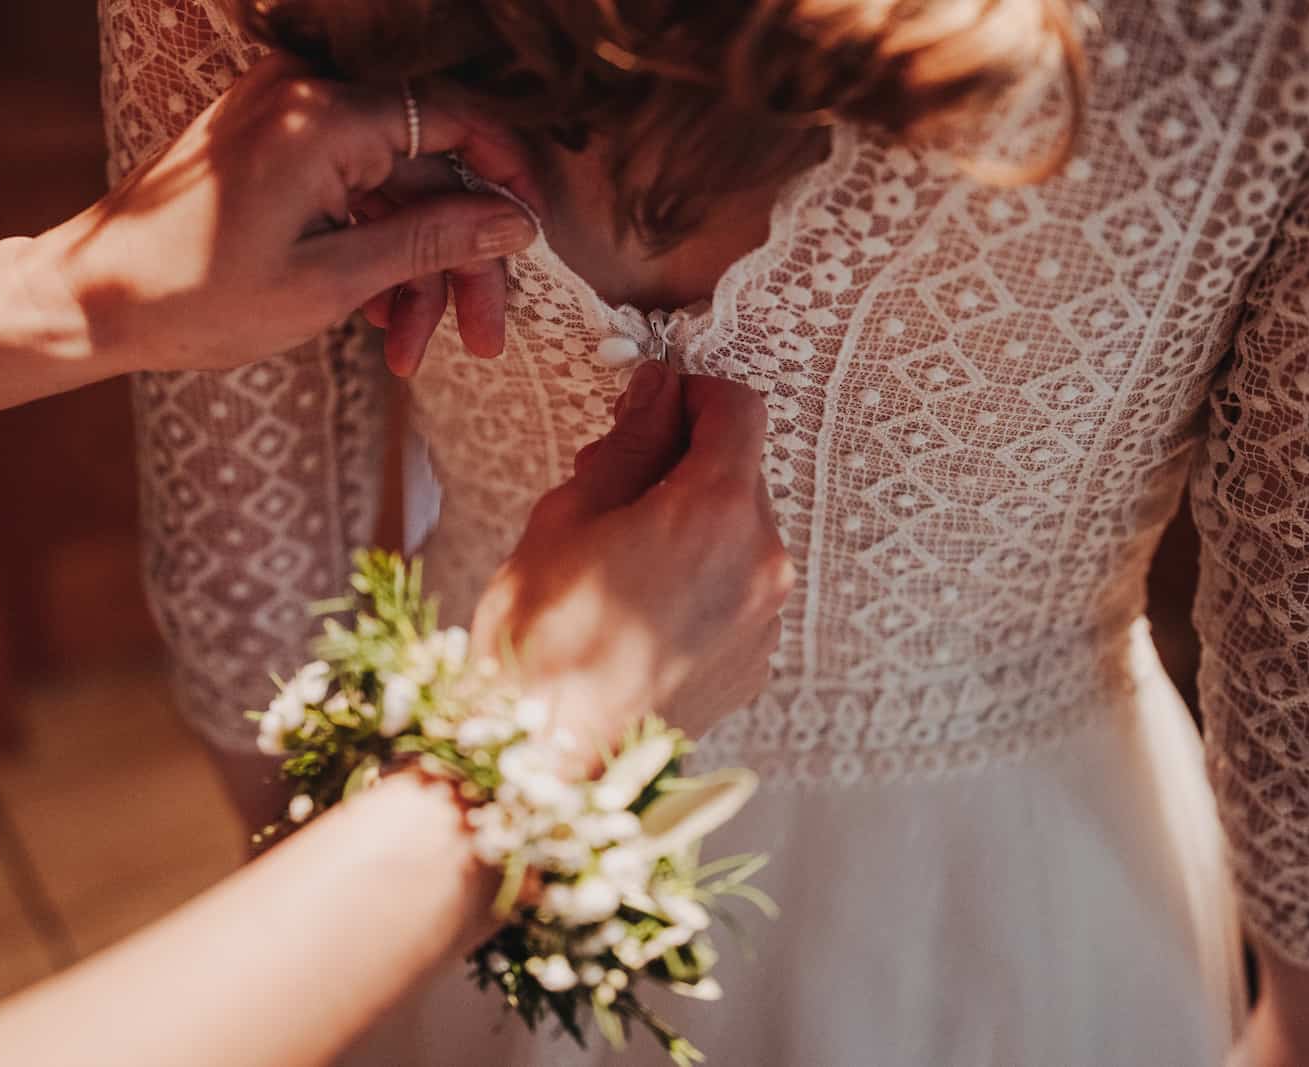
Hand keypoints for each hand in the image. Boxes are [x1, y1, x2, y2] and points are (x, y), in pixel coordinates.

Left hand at [28, 54, 541, 373]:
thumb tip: (515, 223)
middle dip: (457, 260)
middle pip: (426, 169)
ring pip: (391, 191)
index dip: (507, 178)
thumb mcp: (331, 282)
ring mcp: (284, 120)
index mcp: (322, 116)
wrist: (89, 302)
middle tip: (484, 338)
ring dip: (411, 272)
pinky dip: (369, 251)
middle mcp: (305, 98)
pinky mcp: (269, 147)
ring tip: (412, 353)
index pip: (454, 120)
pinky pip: (349, 192)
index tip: (535, 239)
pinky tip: (379, 321)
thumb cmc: (196, 298)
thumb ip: (431, 242)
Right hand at [471, 363, 792, 765]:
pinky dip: (705, 579)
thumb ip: (629, 443)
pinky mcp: (757, 660)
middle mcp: (763, 560)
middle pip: (742, 473)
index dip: (693, 395)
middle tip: (615, 486)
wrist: (547, 757)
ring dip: (696, 523)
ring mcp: (766, 617)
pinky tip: (644, 607)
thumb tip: (657, 391)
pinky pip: (741, 591)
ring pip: (742, 533)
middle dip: (685, 463)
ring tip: (623, 557)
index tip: (653, 407)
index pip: (739, 410)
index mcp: (716, 510)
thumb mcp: (569, 514)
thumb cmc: (542, 637)